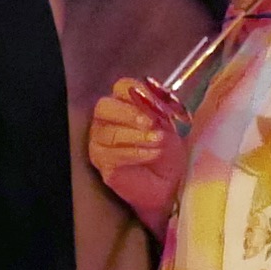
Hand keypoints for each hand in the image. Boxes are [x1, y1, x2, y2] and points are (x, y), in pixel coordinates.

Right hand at [87, 78, 192, 223]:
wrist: (168, 182)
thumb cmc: (166, 150)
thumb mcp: (170, 126)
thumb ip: (162, 109)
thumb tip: (159, 94)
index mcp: (124, 103)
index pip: (122, 87)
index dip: (139, 91)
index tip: (157, 101)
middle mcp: (106, 119)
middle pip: (105, 107)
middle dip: (130, 113)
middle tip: (151, 122)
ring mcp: (99, 141)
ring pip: (110, 133)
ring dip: (137, 135)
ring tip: (159, 141)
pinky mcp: (102, 162)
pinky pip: (113, 154)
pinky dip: (135, 153)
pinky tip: (152, 154)